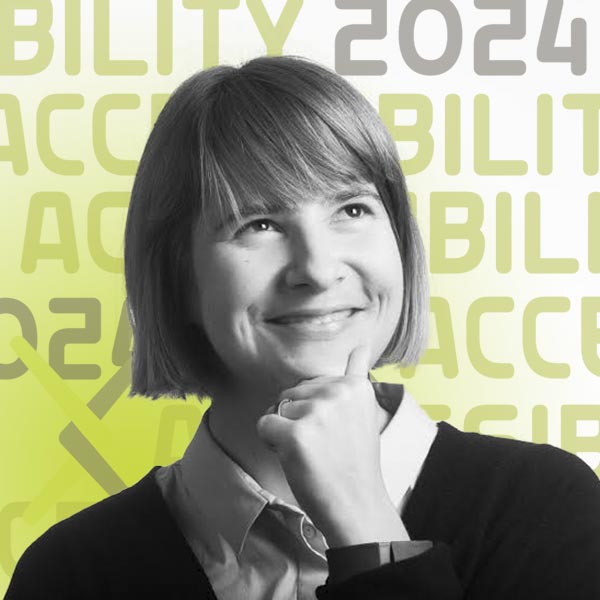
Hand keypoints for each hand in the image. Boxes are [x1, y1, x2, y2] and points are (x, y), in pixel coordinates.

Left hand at [256, 346, 408, 546]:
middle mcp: (337, 392)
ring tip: (313, 453)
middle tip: (324, 446)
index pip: (314, 384)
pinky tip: (295, 458)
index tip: (338, 435)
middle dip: (299, 418)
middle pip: (293, 393)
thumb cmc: (355, 461)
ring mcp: (317, 411)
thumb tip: (362, 344)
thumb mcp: (364, 411)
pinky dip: (270, 442)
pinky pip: (263, 425)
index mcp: (355, 385)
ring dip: (286, 431)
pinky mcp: (295, 433)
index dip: (318, 412)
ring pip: (278, 408)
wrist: (357, 506)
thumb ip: (356, 376)